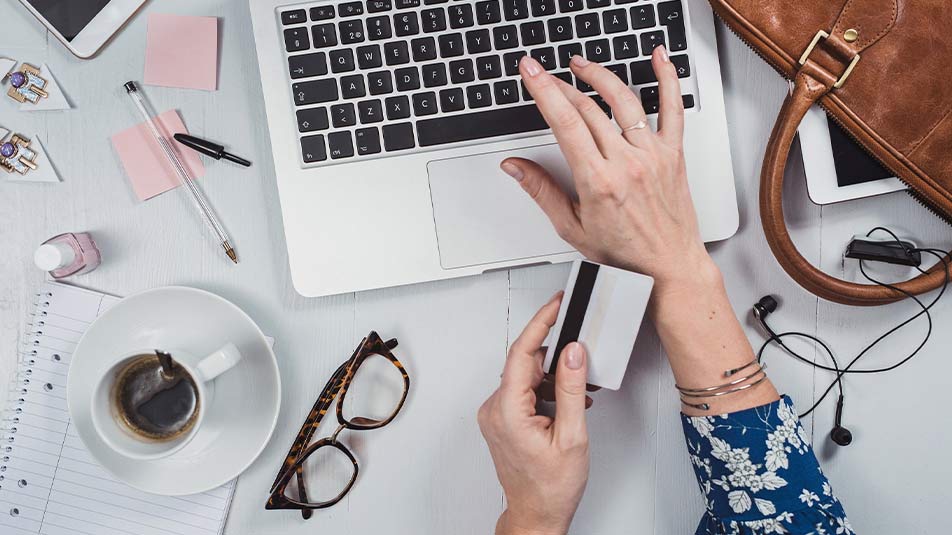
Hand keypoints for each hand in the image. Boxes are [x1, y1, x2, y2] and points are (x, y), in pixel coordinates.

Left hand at [478, 294, 589, 534]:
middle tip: (581, 349)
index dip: (541, 323)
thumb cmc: (551, 486)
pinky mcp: (501, 419)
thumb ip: (571, 388)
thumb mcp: (572, 435)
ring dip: (553, 377)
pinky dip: (546, 390)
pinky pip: (523, 390)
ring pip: (526, 376)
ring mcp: (495, 414)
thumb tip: (572, 352)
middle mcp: (495, 409)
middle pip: (525, 363)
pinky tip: (565, 402)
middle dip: (555, 356)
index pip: (521, 353)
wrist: (537, 513)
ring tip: (578, 390)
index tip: (556, 304)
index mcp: (508, 411)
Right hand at [501, 48, 713, 290]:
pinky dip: (667, 78)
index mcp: (598, 181)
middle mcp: (627, 163)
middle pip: (588, 108)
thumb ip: (541, 191)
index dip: (544, 91)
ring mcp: (652, 155)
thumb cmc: (625, 252)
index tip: (531, 72)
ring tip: (581, 65)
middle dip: (560, 84)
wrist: (669, 265)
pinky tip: (659, 56)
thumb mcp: (572, 228)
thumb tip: (515, 167)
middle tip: (544, 71)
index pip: (565, 123)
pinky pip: (673, 108)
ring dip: (599, 76)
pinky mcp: (673, 153)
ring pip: (624, 101)